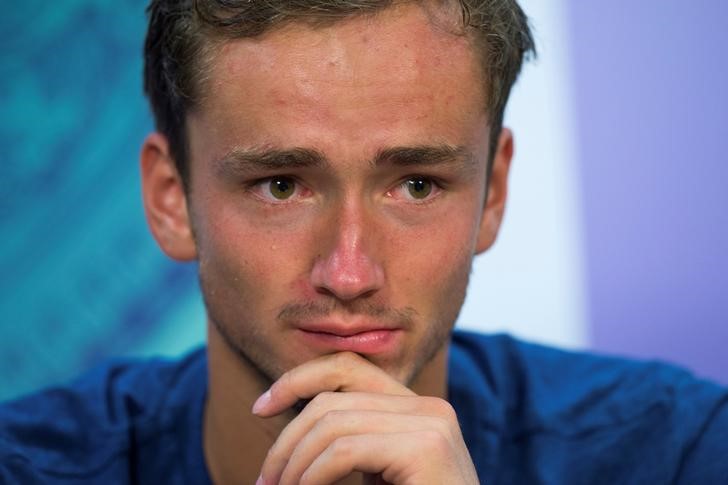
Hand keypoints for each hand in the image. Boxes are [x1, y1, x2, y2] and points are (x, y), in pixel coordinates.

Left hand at [253, 352, 478, 484]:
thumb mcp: (376, 475)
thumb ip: (348, 444)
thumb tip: (287, 427)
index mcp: (416, 408)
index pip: (347, 367)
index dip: (298, 378)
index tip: (261, 407)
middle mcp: (428, 407)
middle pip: (332, 398)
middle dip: (286, 439)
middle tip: (265, 482)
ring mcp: (431, 424)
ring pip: (332, 422)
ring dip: (293, 464)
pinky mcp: (426, 448)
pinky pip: (345, 451)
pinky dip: (311, 477)